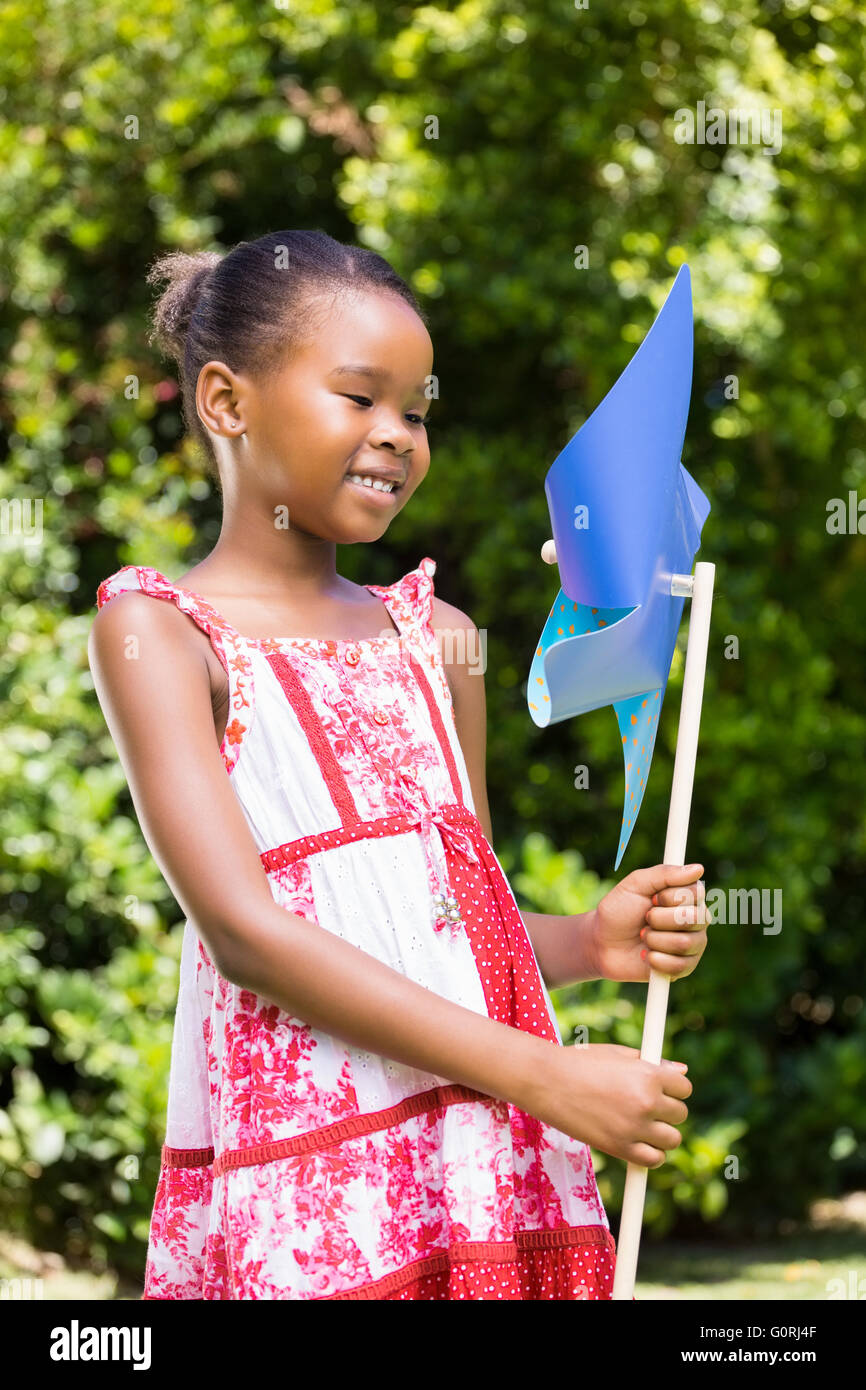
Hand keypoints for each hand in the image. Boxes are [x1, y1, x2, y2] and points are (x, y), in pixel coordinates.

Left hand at [589, 863, 710, 983]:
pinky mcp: (684, 968)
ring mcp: (692, 945)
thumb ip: (665, 874)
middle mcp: (695, 920)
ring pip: (684, 943)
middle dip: (659, 919)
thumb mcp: (636, 884)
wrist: (602, 942)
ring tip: (643, 937)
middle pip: (693, 919)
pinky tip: (646, 956)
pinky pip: (678, 966)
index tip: (652, 898)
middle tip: (645, 919)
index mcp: (687, 897)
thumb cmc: (619, 909)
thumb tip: (698, 869)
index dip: (670, 897)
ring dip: (654, 940)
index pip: (696, 893)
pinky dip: (655, 960)